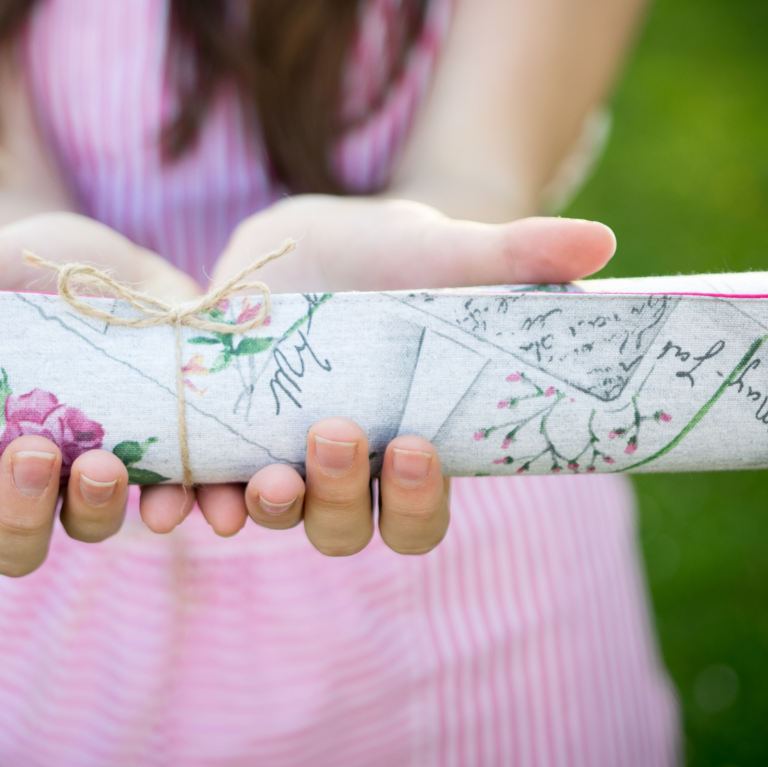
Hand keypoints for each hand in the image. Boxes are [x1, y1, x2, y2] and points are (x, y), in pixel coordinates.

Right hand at [0, 212, 203, 575]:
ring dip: (95, 509)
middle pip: (13, 541)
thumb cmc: (29, 272)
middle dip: (18, 513)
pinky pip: (180, 502)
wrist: (122, 257)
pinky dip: (191, 508)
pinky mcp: (170, 454)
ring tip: (103, 465)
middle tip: (28, 457)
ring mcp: (100, 471)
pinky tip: (199, 506)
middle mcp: (34, 477)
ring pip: (91, 526)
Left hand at [139, 195, 616, 554]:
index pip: (416, 511)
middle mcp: (339, 466)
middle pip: (340, 527)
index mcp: (405, 444)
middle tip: (335, 434)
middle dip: (336, 497)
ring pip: (269, 513)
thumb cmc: (398, 257)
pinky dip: (182, 496)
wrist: (313, 240)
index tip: (414, 445)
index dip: (414, 499)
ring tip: (258, 482)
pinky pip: (196, 482)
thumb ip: (515, 254)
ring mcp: (273, 450)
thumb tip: (601, 243)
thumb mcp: (448, 250)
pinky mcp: (214, 428)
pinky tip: (166, 496)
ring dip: (262, 508)